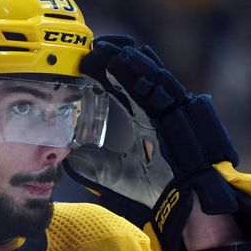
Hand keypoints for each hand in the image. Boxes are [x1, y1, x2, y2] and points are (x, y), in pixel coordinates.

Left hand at [65, 35, 250, 250]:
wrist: (184, 204)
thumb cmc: (155, 188)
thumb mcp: (114, 174)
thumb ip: (93, 164)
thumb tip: (66, 158)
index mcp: (142, 119)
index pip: (121, 87)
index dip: (104, 71)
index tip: (84, 60)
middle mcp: (156, 110)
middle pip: (134, 74)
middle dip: (114, 58)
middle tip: (94, 46)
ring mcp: (170, 109)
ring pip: (150, 75)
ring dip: (129, 60)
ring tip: (107, 47)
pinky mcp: (181, 114)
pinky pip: (165, 86)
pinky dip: (148, 72)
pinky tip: (132, 59)